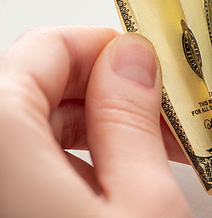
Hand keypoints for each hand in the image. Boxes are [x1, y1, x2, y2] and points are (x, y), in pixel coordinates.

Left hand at [0, 27, 190, 216]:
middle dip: (108, 92)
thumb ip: (131, 120)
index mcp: (2, 142)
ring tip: (155, 149)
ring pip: (40, 128)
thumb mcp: (142, 203)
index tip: (148, 60)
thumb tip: (133, 61)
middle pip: (39, 88)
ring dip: (101, 131)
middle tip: (160, 108)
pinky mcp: (11, 206)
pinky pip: (36, 165)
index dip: (105, 46)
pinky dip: (83, 162)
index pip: (44, 48)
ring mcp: (0, 187)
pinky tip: (126, 179)